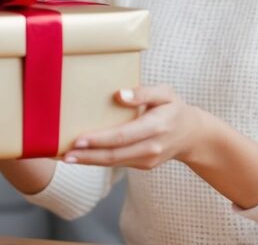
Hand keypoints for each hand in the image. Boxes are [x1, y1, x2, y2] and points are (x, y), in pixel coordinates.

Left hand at [60, 85, 206, 169]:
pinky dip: (97, 160)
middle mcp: (151, 147)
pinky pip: (117, 163)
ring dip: (88, 161)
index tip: (79, 140)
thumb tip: (119, 94)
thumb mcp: (165, 93)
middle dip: (87, 156)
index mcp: (156, 127)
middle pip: (114, 155)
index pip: (123, 136)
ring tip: (66, 157)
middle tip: (64, 154)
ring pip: (113, 162)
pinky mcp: (143, 164)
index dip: (100, 140)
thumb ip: (144, 92)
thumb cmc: (174, 108)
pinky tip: (81, 156)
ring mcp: (147, 159)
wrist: (192, 135)